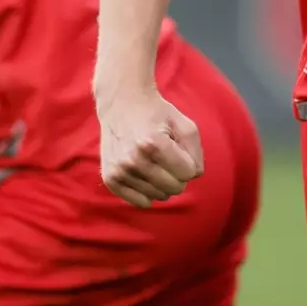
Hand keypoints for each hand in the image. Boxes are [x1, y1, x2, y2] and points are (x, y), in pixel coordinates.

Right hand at [96, 83, 203, 208]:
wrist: (122, 103)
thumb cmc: (157, 114)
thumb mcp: (185, 125)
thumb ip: (196, 154)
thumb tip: (191, 178)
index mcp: (154, 144)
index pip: (189, 174)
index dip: (188, 161)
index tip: (177, 148)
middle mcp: (134, 160)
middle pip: (175, 188)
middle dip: (177, 173)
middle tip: (167, 155)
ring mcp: (120, 171)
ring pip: (159, 197)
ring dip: (162, 182)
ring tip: (153, 161)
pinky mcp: (110, 178)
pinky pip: (141, 202)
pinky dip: (147, 191)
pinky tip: (143, 173)